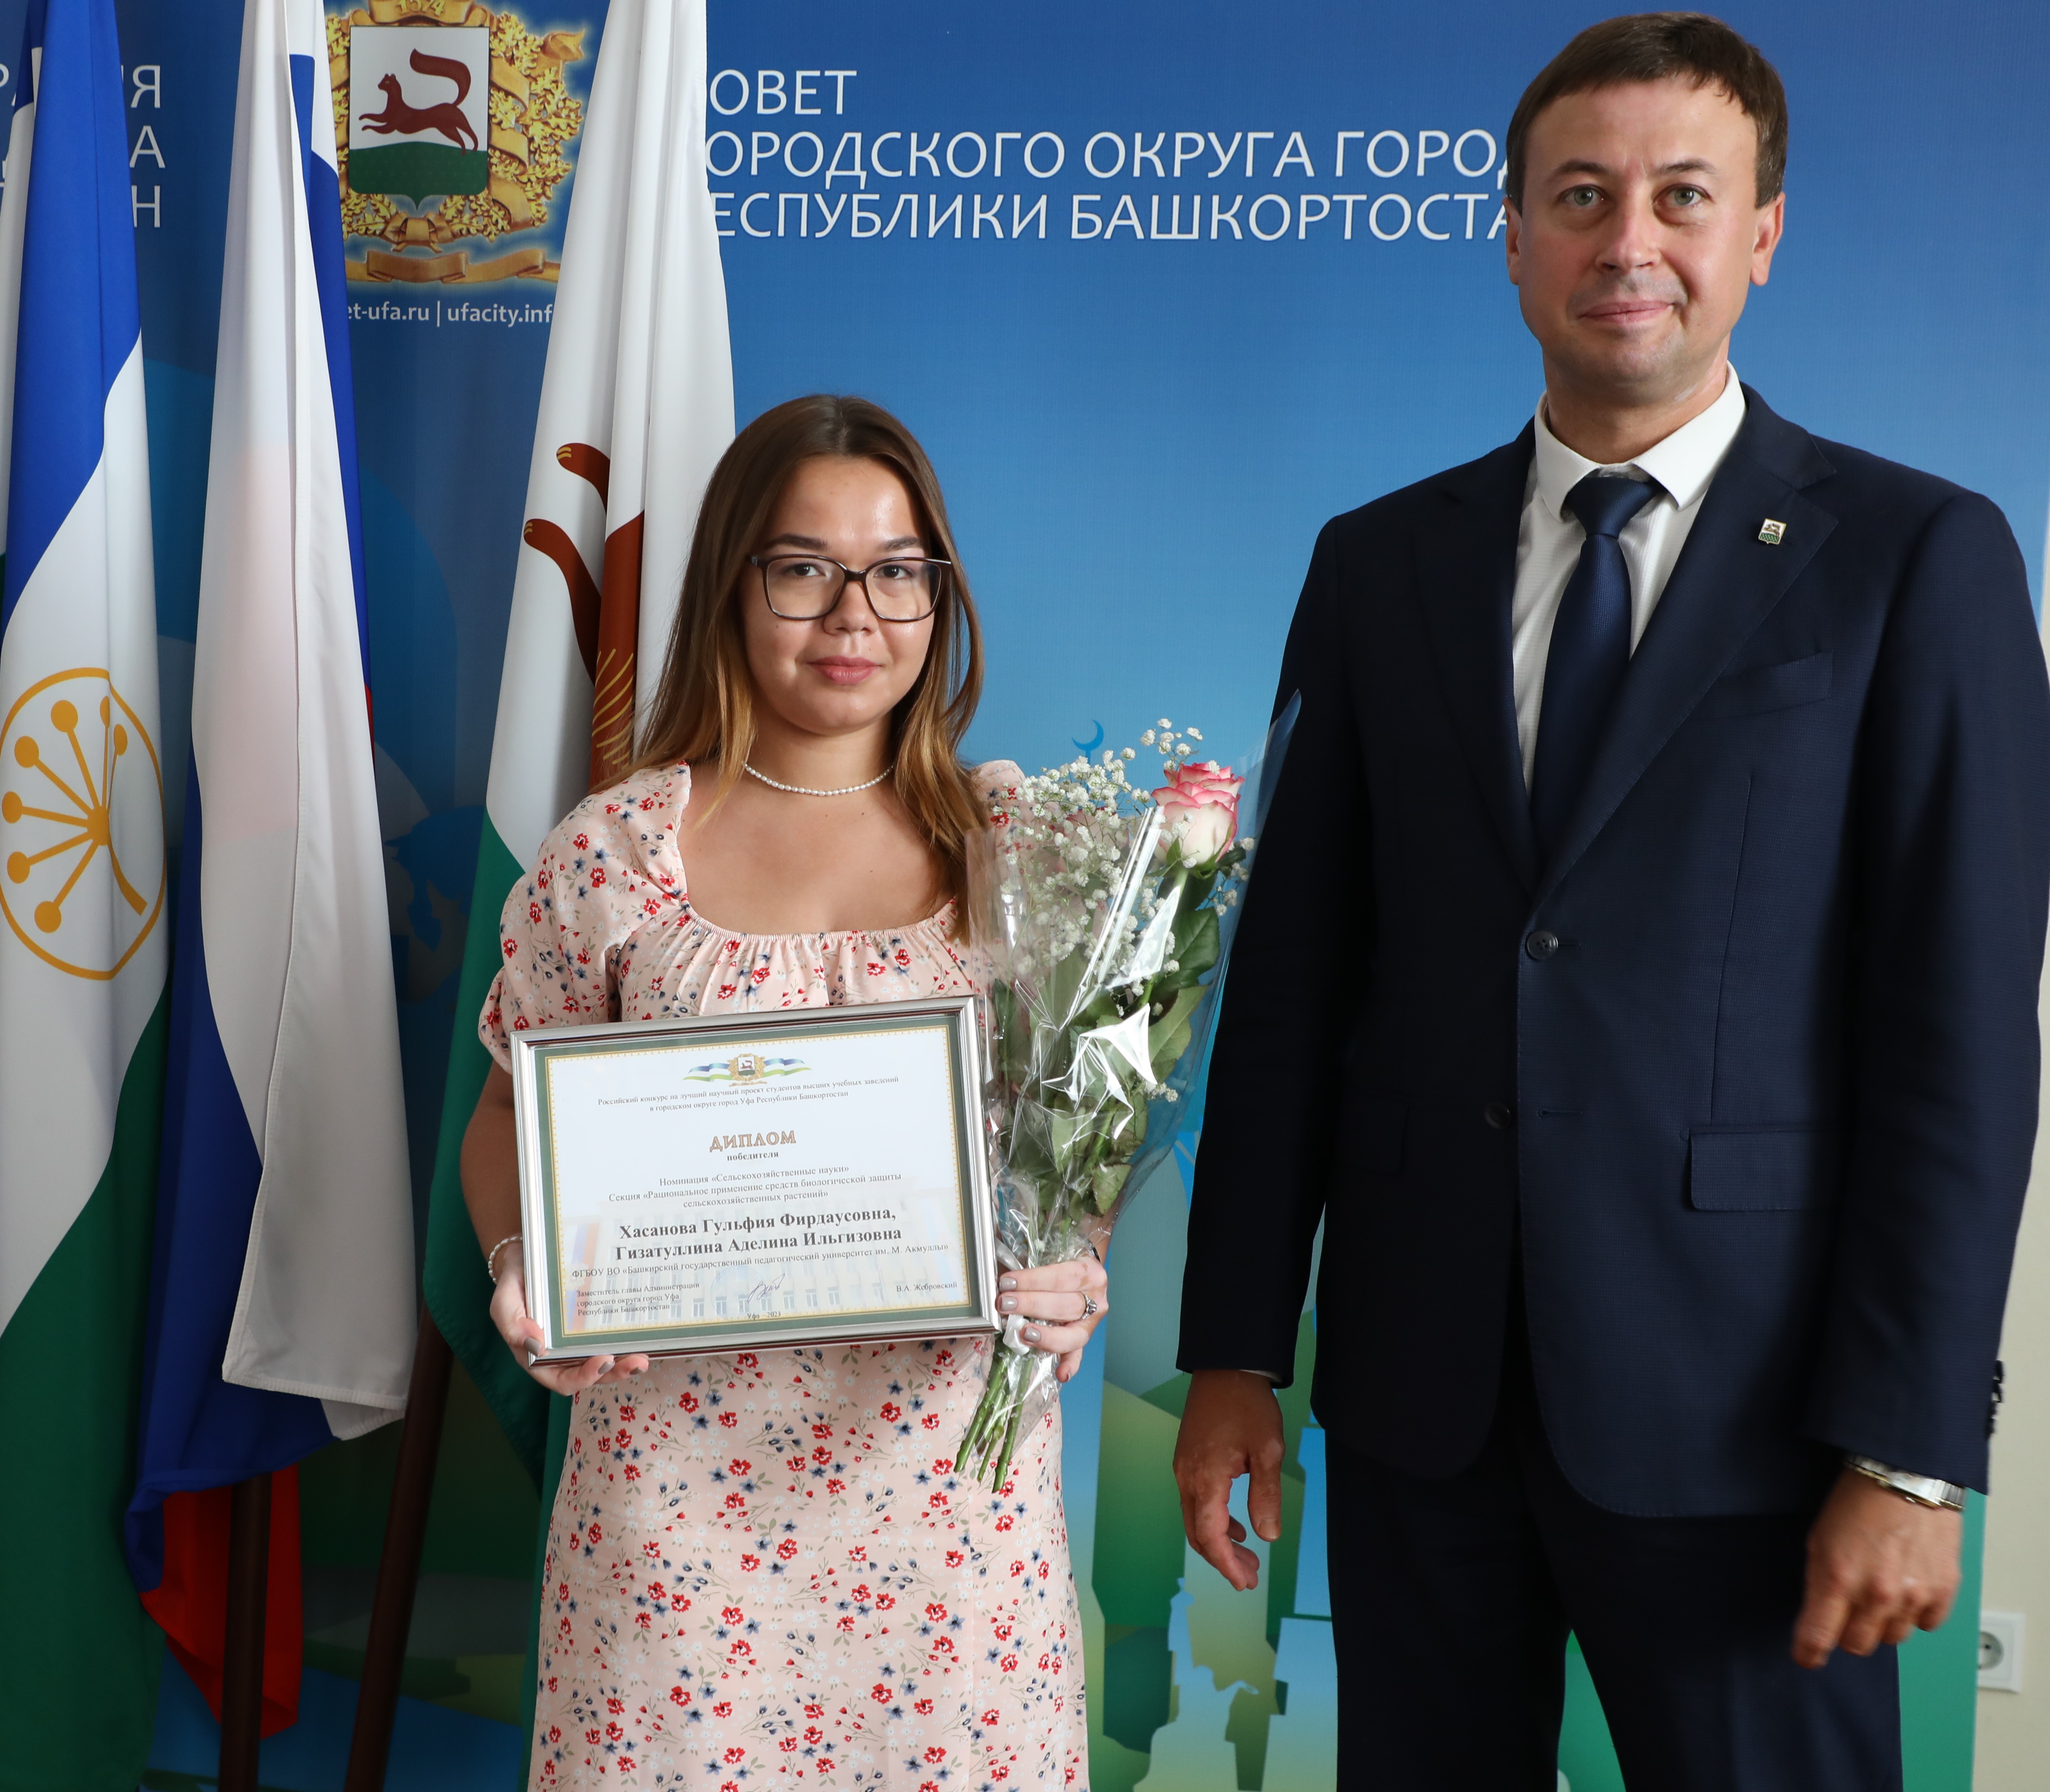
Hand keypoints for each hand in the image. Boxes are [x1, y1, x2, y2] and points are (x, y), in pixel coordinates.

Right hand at [489, 1243, 649, 1395]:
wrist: (528, 1257)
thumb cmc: (515, 1283)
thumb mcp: (505, 1302)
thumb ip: (513, 1325)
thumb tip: (536, 1346)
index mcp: (538, 1357)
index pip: (562, 1379)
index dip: (584, 1377)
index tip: (603, 1361)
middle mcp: (560, 1353)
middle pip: (590, 1374)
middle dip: (614, 1372)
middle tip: (636, 1361)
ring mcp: (577, 1340)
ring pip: (603, 1360)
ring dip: (624, 1363)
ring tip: (643, 1356)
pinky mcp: (590, 1325)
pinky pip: (608, 1339)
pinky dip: (624, 1342)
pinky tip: (641, 1337)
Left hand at [998, 1254, 1109, 1382]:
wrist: (1084, 1271)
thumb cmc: (1061, 1264)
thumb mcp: (1051, 1256)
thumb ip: (1031, 1264)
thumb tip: (1001, 1274)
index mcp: (1088, 1271)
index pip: (1060, 1276)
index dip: (1033, 1280)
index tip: (1007, 1282)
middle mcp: (1096, 1298)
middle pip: (1065, 1305)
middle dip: (1032, 1305)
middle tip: (1006, 1304)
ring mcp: (1091, 1322)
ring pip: (1072, 1333)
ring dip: (1045, 1335)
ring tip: (1023, 1333)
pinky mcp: (1083, 1338)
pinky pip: (1078, 1354)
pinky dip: (1069, 1365)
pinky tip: (1061, 1374)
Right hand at [1173, 1369, 1283, 1591]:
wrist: (1225, 1367)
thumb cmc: (1248, 1405)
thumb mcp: (1269, 1450)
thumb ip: (1267, 1495)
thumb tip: (1267, 1536)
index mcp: (1206, 1478)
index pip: (1210, 1536)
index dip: (1227, 1564)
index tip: (1246, 1583)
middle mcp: (1187, 1477)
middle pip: (1198, 1534)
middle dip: (1223, 1560)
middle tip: (1252, 1577)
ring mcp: (1183, 1468)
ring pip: (1194, 1519)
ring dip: (1219, 1541)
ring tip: (1248, 1556)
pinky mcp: (1187, 1460)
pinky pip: (1195, 1501)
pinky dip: (1213, 1520)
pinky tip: (1237, 1524)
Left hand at [1792, 1465, 1962, 1667]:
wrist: (1906, 1475)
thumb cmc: (1856, 1502)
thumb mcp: (1819, 1540)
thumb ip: (1819, 1584)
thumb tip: (1818, 1619)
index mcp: (1837, 1580)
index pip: (1817, 1639)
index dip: (1808, 1652)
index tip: (1806, 1655)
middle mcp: (1877, 1595)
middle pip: (1857, 1645)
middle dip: (1846, 1632)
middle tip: (1846, 1608)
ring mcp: (1914, 1596)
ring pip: (1892, 1638)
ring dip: (1881, 1622)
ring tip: (1879, 1589)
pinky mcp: (1943, 1591)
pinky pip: (1926, 1624)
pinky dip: (1916, 1613)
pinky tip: (1908, 1587)